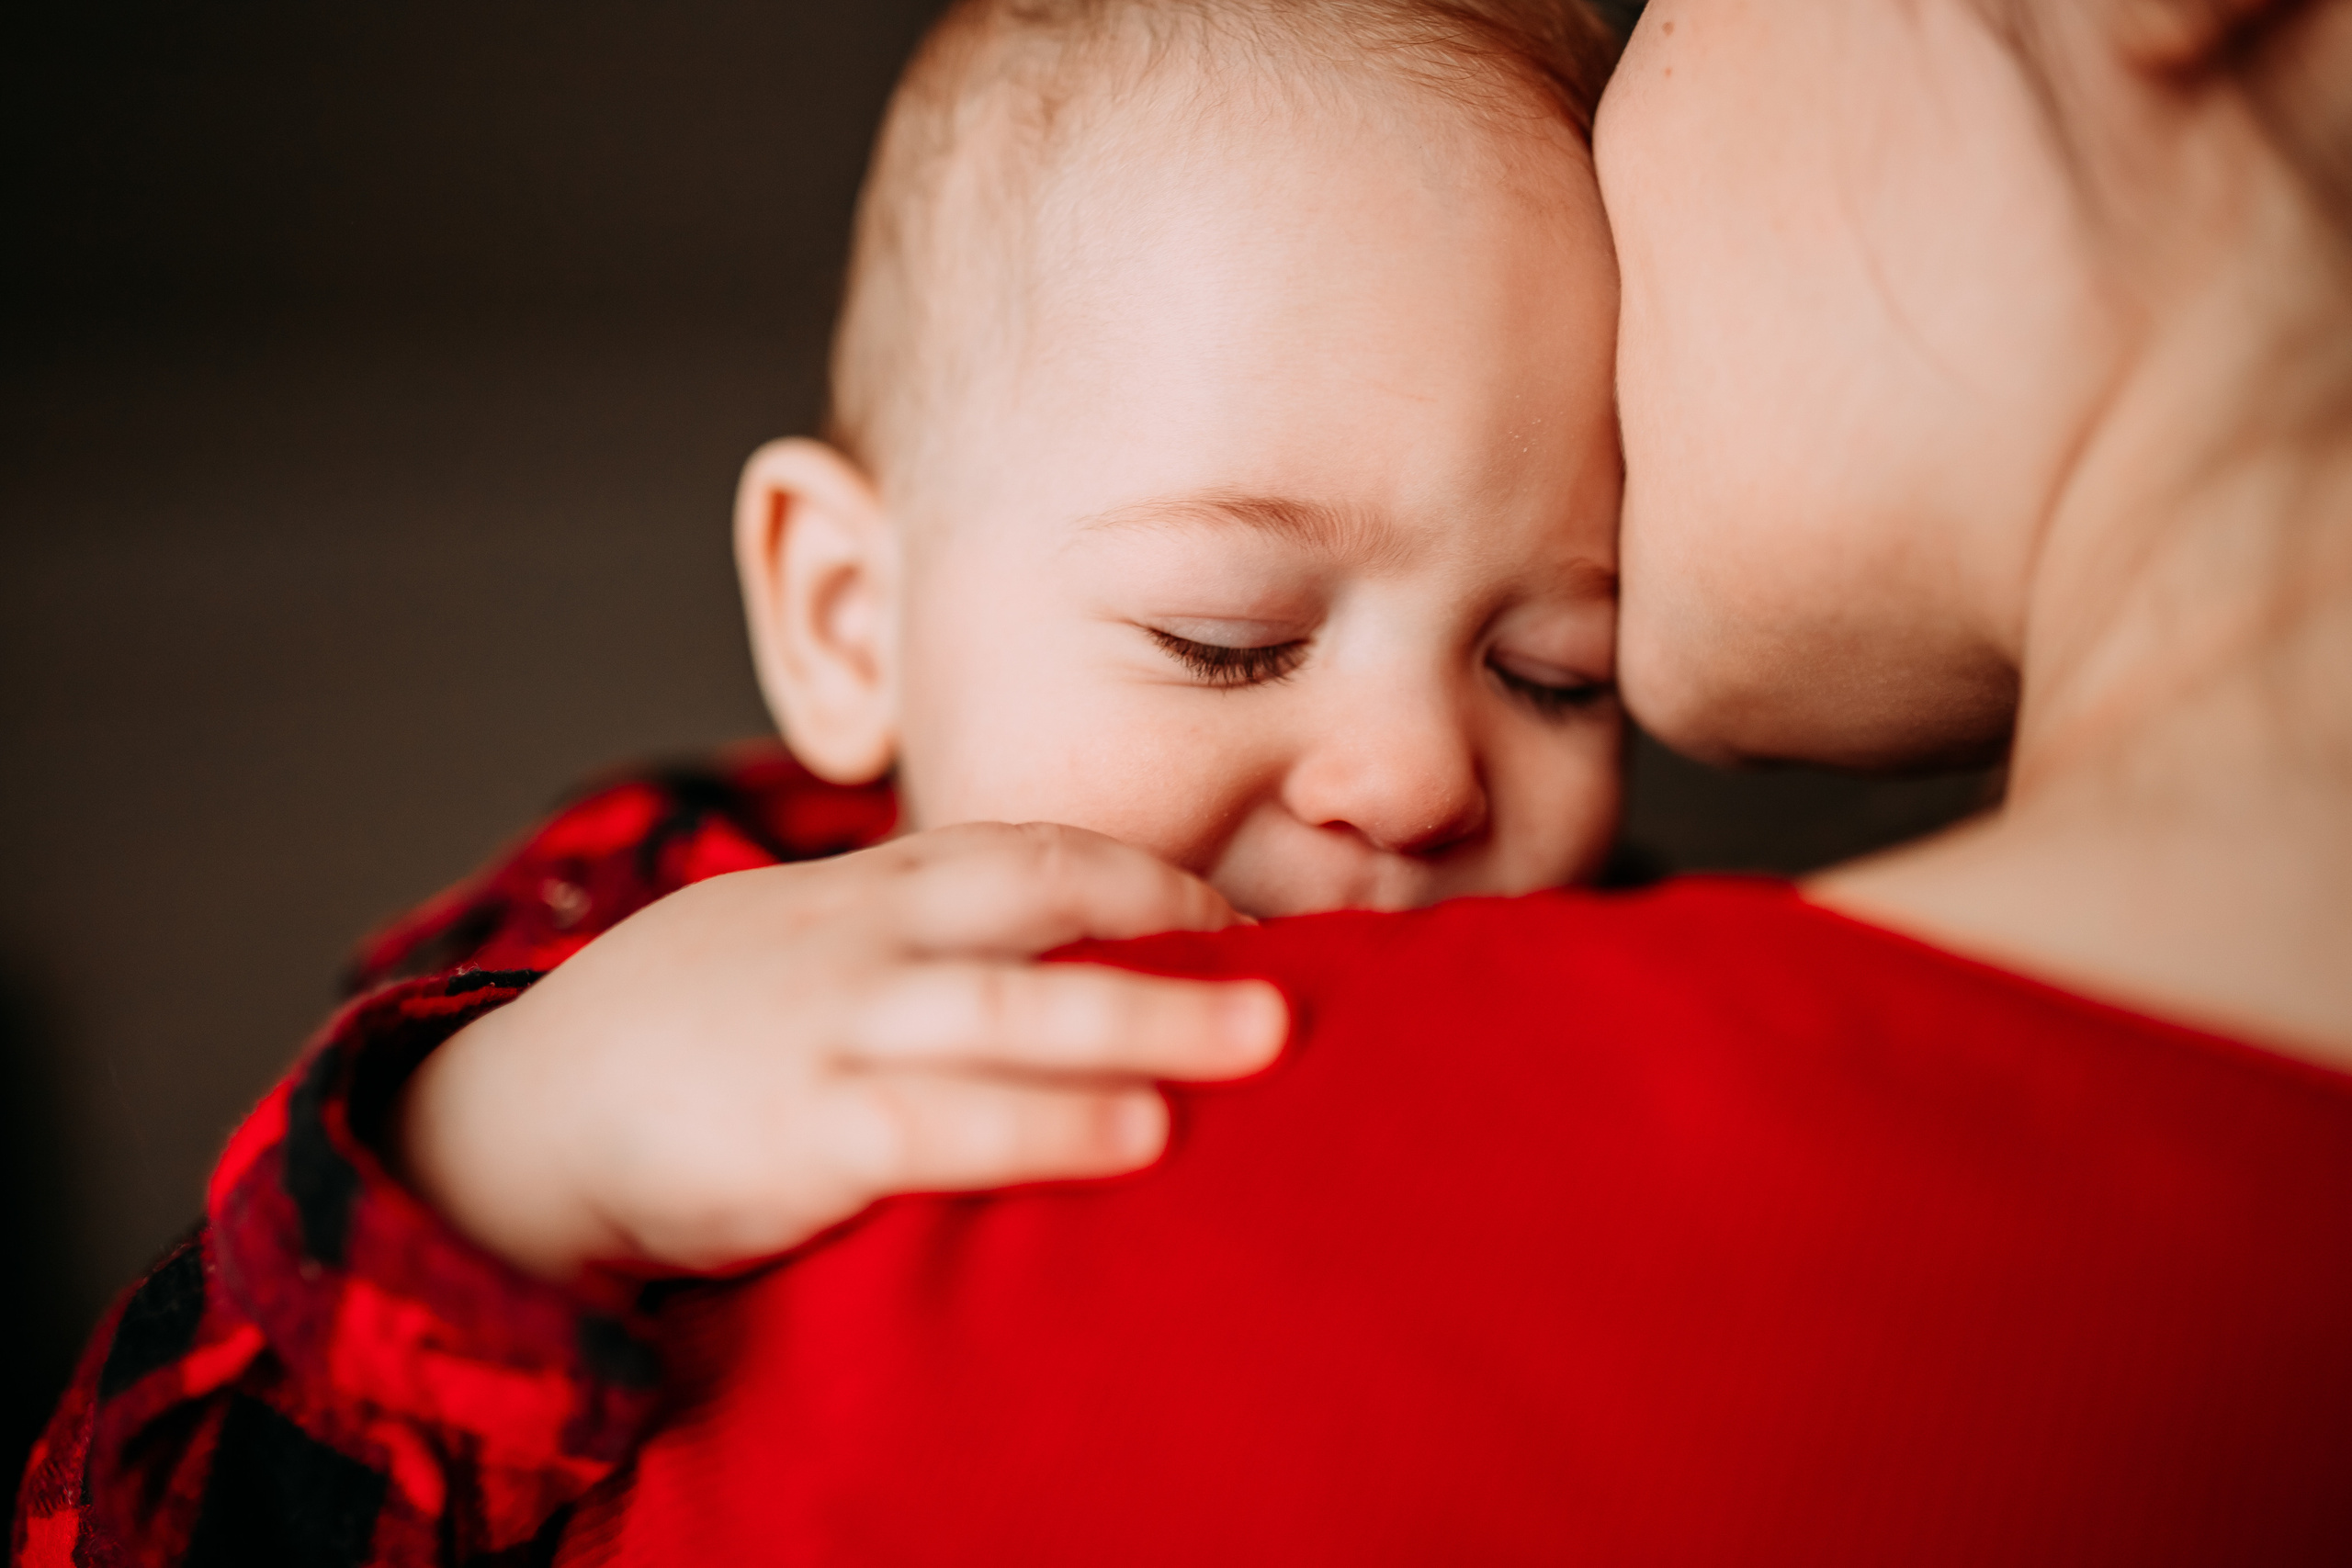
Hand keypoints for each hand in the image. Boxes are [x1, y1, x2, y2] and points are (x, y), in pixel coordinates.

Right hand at [394, 822, 1286, 1282]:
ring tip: (1261, 1042)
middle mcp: (863, 939)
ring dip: (1150, 1021)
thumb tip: (1058, 976)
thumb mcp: (806, 947)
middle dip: (1178, 930)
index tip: (1238, 918)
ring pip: (1014, 1009)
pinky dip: (1048, 1126)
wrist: (521, 1110)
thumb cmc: (698, 1030)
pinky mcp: (797, 1132)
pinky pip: (942, 1123)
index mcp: (869, 889)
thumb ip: (919, 944)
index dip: (1145, 879)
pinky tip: (1137, 1139)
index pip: (1031, 852)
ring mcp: (830, 1029)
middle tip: (1297, 970)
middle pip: (1046, 906)